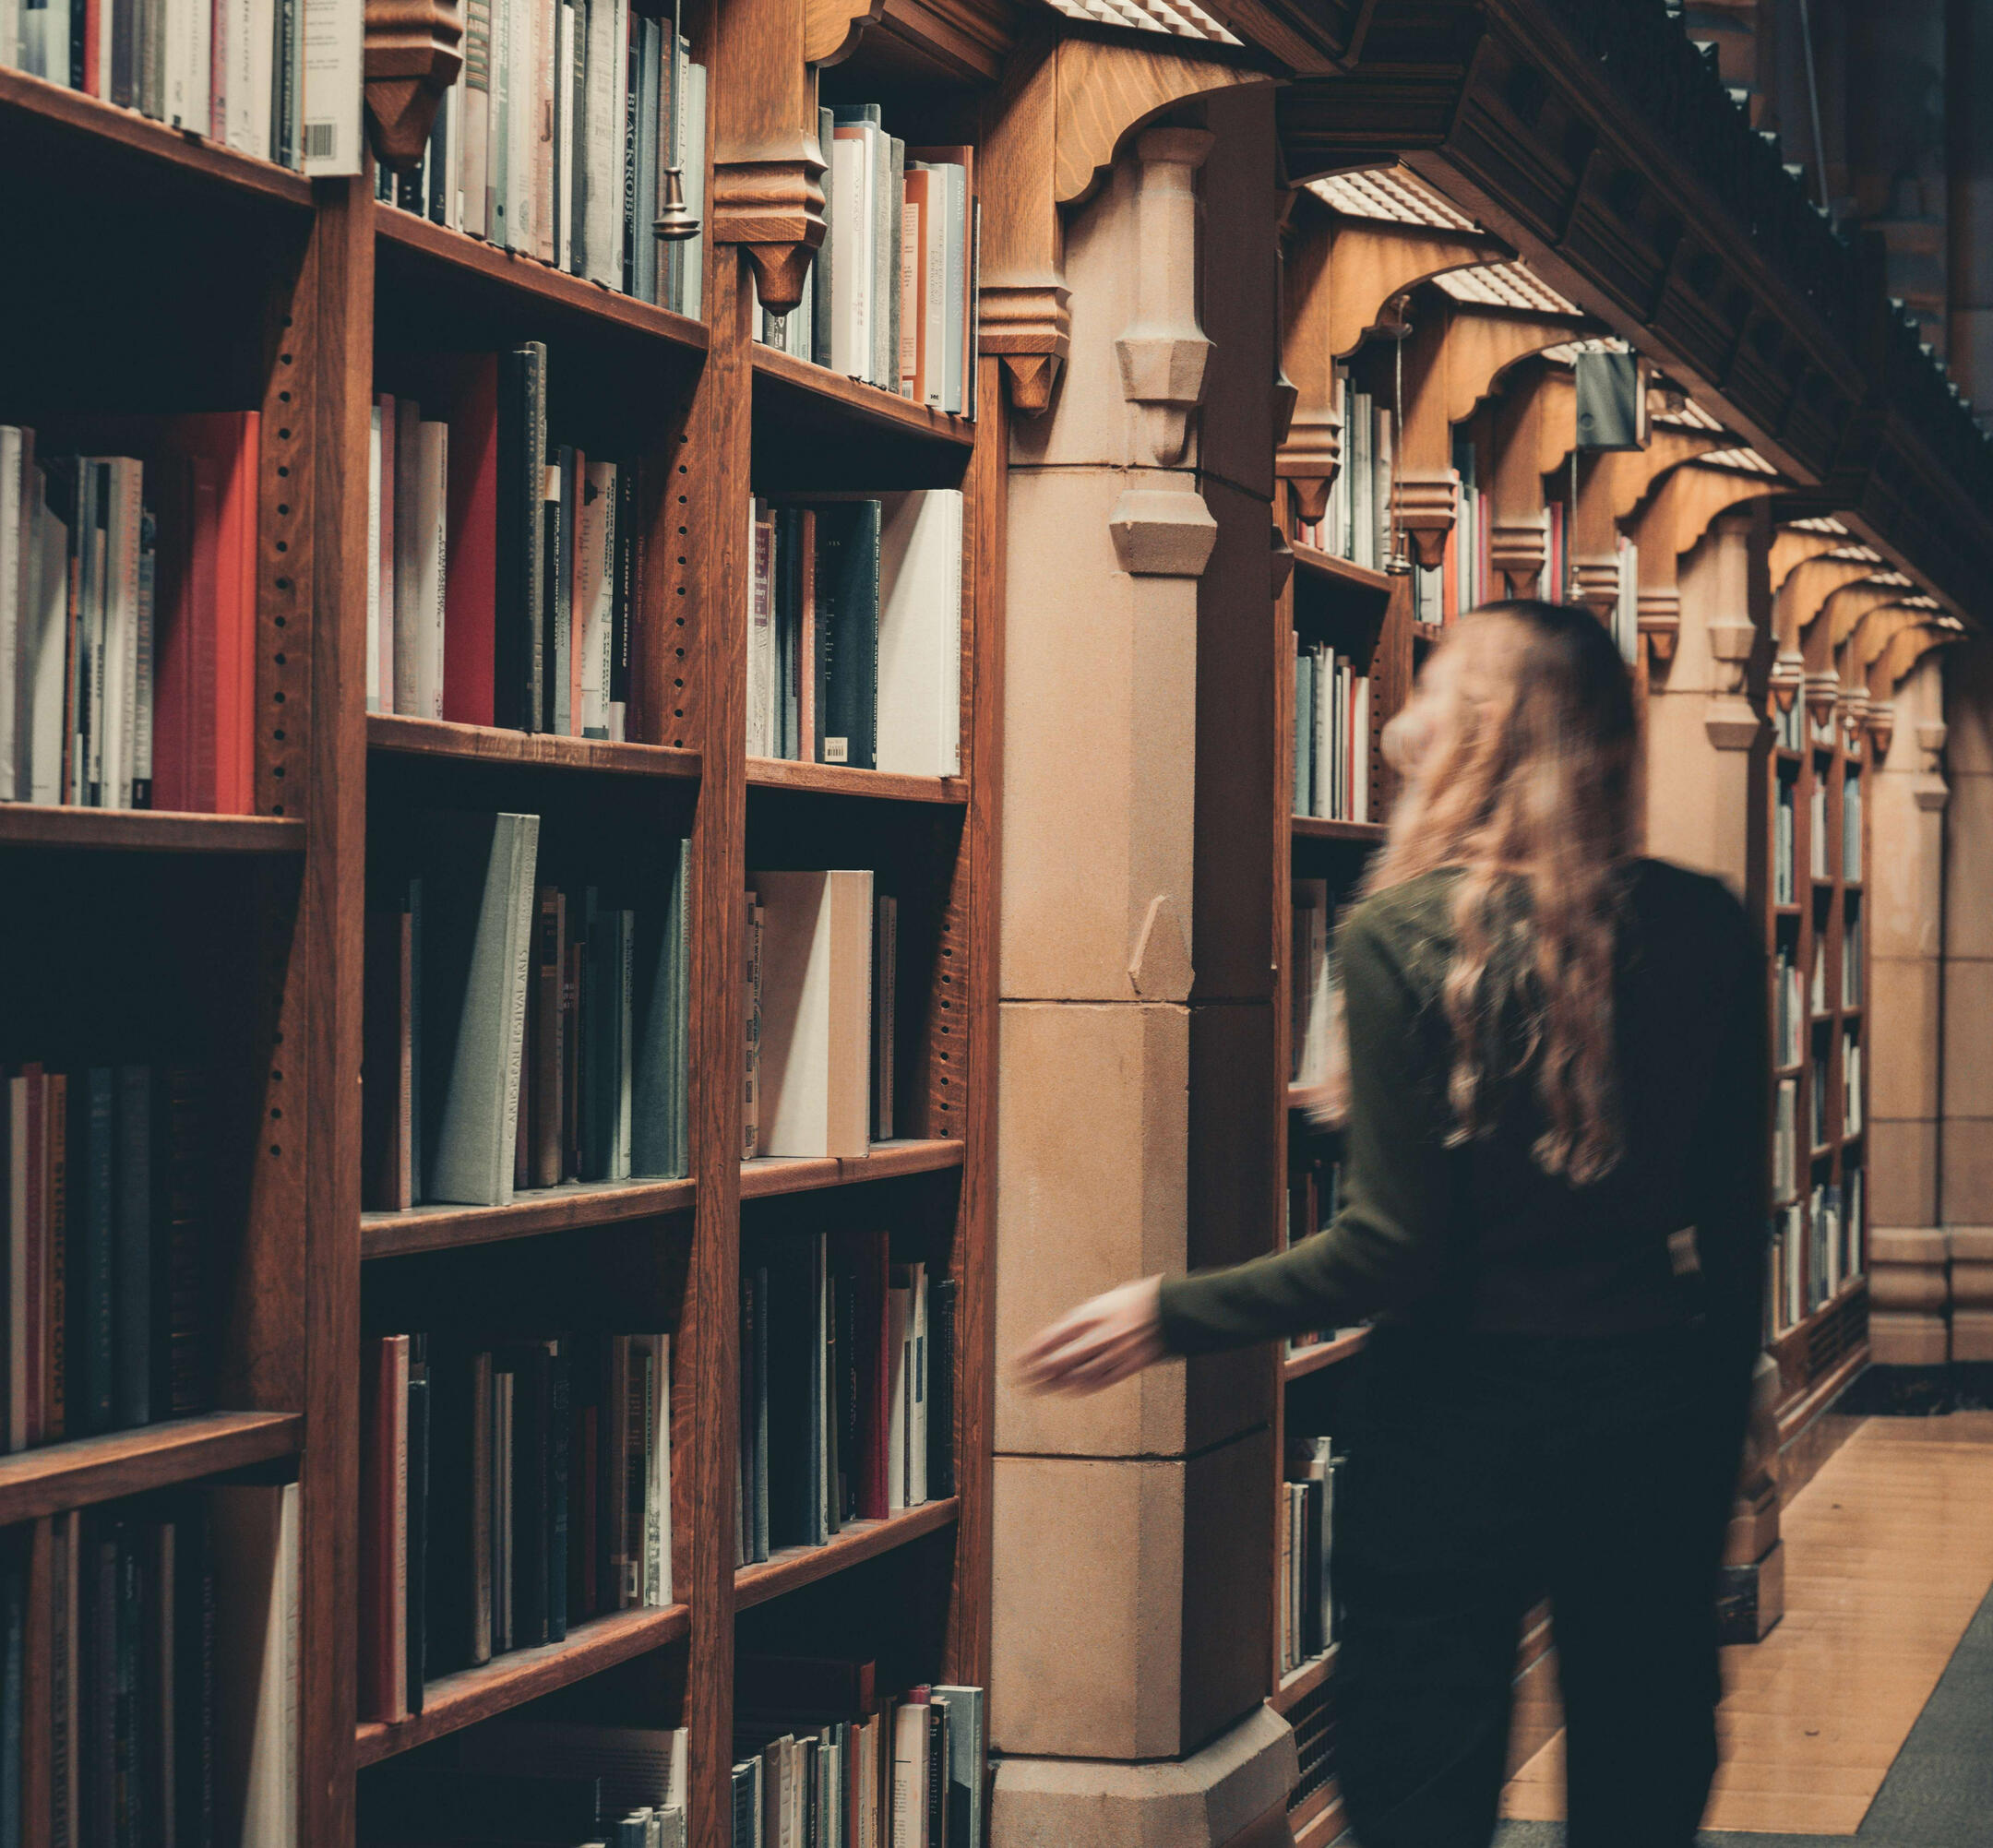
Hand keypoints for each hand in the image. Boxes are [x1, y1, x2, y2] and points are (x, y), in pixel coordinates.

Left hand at [1013, 1277, 1165, 1394]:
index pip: (1052, 1339)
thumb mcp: (1101, 1303)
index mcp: (1090, 1315)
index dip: (1032, 1354)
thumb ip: (1079, 1321)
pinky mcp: (1130, 1366)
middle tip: (1022, 1381)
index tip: (1017, 1362)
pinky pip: (1101, 1381)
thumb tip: (1054, 1340)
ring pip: (1078, 1375)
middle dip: (1038, 1374)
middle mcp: (1100, 1335)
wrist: (1172, 1307)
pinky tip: (1068, 1389)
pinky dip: (1081, 1387)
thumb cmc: (1133, 1300)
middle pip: (1061, 1361)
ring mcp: (1115, 1353)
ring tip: (1041, 1387)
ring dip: (1056, 1384)